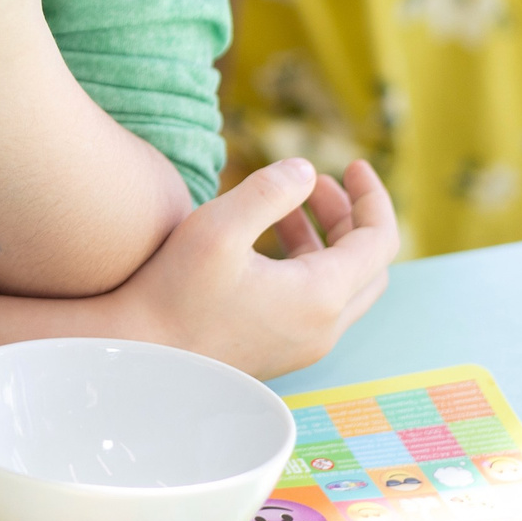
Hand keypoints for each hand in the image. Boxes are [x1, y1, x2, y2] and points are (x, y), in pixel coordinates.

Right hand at [106, 158, 397, 378]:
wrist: (141, 357)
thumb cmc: (175, 292)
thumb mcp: (219, 225)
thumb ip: (270, 190)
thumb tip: (307, 170)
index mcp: (321, 297)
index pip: (380, 240)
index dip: (373, 196)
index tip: (354, 163)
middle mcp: (323, 328)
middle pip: (367, 264)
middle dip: (351, 216)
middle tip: (318, 183)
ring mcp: (303, 346)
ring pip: (342, 285)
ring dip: (326, 238)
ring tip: (290, 203)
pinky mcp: (280, 351)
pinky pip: (316, 303)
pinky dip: (307, 264)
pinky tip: (266, 243)